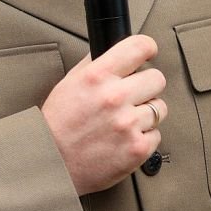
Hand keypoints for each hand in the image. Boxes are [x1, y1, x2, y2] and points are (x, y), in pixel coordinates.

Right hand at [40, 34, 168, 194]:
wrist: (51, 163)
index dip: (147, 48)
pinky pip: (156, 134)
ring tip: (125, 121)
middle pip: (157, 78)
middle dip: (146, 86)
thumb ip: (96, 64)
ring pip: (159, 108)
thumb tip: (118, 50)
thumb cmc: (58, 124)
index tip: (148, 53)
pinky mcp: (137, 149)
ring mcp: (128, 124)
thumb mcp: (70, 82)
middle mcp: (114, 97)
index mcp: (97, 76)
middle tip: (133, 95)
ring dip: (146, 113)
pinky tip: (125, 139)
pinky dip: (144, 137)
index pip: (139, 47)